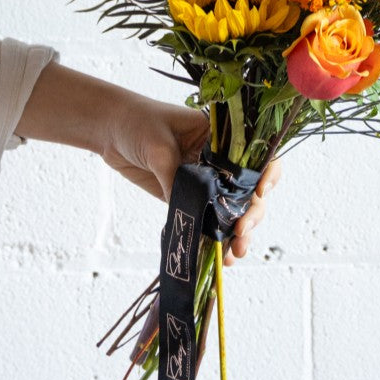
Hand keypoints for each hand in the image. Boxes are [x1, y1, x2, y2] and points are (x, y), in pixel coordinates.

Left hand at [13, 62, 278, 260]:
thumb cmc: (138, 123)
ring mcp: (206, 182)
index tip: (261, 191)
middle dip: (250, 214)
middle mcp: (221, 162)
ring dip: (237, 234)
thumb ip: (174, 176)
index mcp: (222, 138)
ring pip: (232, 211)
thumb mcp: (158, 145)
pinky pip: (206, 220)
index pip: (256, 156)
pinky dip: (212, 239)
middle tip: (241, 232)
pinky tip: (217, 256)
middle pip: (248, 191)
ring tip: (233, 254)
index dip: (268, 174)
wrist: (111, 129)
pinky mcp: (189, 197)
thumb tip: (185, 211)